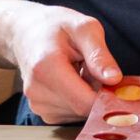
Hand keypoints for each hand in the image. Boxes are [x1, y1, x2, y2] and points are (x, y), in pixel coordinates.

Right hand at [3, 1, 121, 123]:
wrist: (25, 32)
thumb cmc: (55, 26)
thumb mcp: (84, 28)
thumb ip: (100, 54)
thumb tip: (114, 79)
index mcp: (47, 68)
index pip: (84, 102)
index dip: (106, 95)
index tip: (114, 80)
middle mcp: (37, 91)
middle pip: (84, 107)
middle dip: (96, 90)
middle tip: (89, 66)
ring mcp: (38, 104)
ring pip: (80, 112)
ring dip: (87, 94)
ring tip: (78, 70)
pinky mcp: (43, 112)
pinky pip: (72, 113)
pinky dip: (78, 98)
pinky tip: (71, 80)